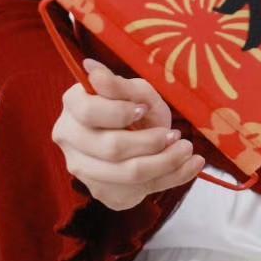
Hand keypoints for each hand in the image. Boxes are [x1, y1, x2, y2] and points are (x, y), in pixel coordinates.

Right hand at [51, 57, 204, 210]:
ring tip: (187, 150)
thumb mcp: (136, 90)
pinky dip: (171, 178)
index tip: (143, 109)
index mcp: (73, 106)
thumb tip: (91, 68)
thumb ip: (118, 85)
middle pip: (111, 148)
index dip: (120, 112)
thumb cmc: (137, 106)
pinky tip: (189, 166)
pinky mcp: (103, 192)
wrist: (142, 134)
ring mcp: (83, 170)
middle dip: (151, 142)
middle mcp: (71, 141)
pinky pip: (138, 192)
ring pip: (126, 176)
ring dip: (166, 163)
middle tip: (178, 135)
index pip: (90, 113)